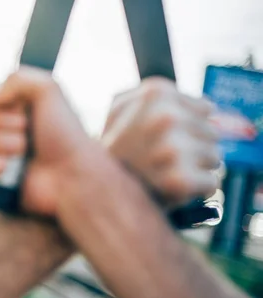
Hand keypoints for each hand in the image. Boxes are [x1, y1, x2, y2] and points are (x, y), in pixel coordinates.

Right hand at [0, 66, 93, 216]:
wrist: (71, 174)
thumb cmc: (65, 134)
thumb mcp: (49, 90)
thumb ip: (17, 78)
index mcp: (15, 108)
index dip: (1, 104)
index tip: (24, 110)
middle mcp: (4, 130)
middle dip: (2, 124)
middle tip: (27, 131)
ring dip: (0, 144)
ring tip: (22, 152)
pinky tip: (6, 168)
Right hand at [101, 77, 219, 207]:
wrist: (95, 192)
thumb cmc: (113, 151)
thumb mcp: (119, 110)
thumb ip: (156, 97)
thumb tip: (208, 106)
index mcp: (155, 93)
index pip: (206, 109)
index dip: (187, 125)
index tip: (162, 137)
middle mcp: (165, 117)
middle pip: (212, 133)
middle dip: (193, 147)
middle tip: (162, 159)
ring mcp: (173, 149)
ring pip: (214, 157)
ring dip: (194, 168)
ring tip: (164, 173)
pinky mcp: (180, 181)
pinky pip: (211, 183)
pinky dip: (196, 190)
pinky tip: (172, 189)